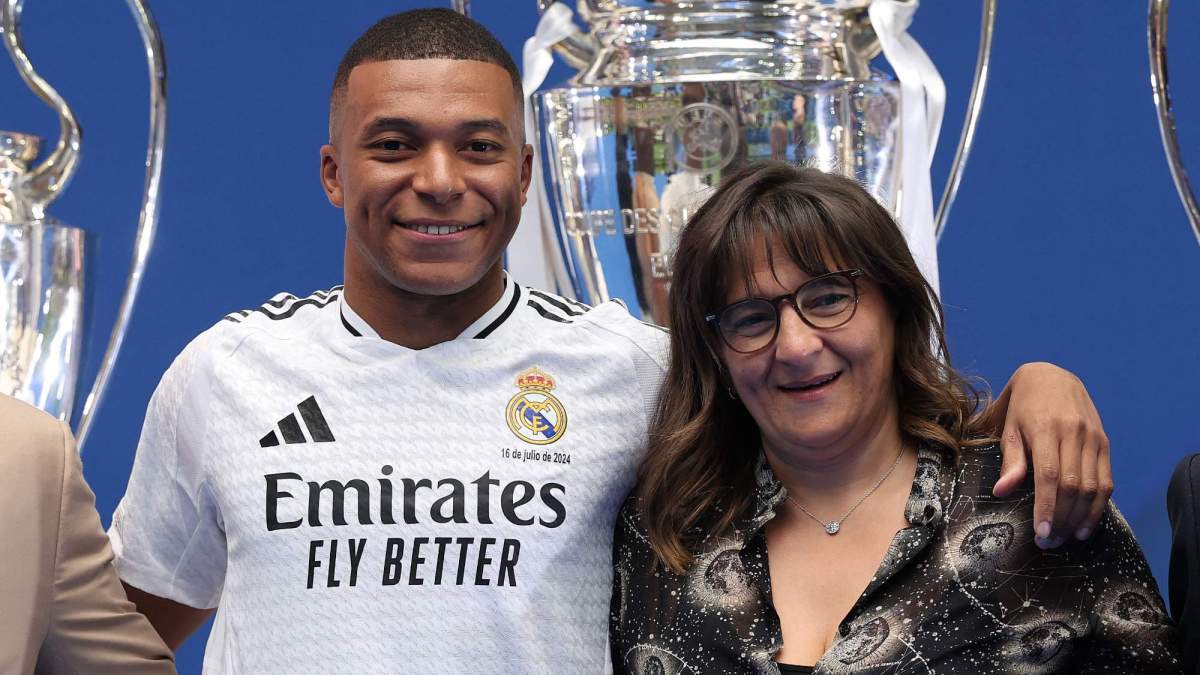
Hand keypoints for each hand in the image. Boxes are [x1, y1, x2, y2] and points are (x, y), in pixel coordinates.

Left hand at [982, 362, 1111, 548]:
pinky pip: (1107, 480)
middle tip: (1049, 542)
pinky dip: (1099, 506)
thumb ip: (1010, 461)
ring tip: (1066, 538)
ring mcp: (1093, 438)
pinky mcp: (1105, 442)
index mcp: (1046, 429)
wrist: (1052, 376)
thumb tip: (1002, 492)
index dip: (1047, 507)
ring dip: (1081, 518)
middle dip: (1061, 519)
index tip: (1041, 533)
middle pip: (1073, 486)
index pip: (1049, 476)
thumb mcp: (1009, 428)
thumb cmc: (1023, 406)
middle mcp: (1074, 434)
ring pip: (1094, 487)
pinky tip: (1086, 523)